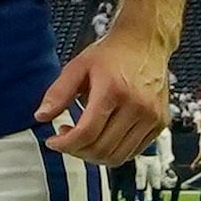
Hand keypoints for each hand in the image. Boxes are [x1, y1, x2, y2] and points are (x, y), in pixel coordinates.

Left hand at [35, 32, 170, 164]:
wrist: (145, 43)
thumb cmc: (111, 55)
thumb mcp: (78, 67)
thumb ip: (58, 93)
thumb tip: (41, 116)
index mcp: (114, 90)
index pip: (87, 133)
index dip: (65, 144)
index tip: (53, 141)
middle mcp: (138, 105)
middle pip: (101, 148)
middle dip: (77, 151)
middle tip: (66, 138)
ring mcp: (152, 116)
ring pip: (117, 157)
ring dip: (94, 155)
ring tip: (83, 138)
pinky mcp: (160, 124)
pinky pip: (133, 152)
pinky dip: (113, 152)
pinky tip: (103, 137)